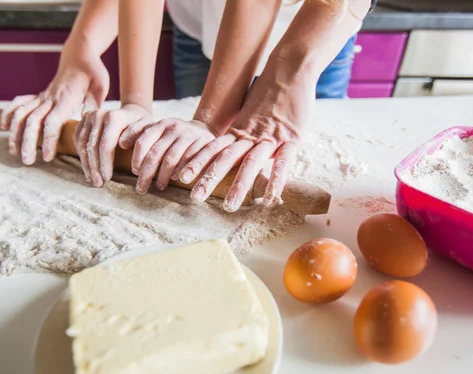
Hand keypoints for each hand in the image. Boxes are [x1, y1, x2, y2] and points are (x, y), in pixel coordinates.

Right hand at [1, 41, 109, 164]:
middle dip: (27, 142)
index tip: (47, 157)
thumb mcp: (99, 88)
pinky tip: (4, 126)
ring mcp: (42, 96)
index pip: (52, 122)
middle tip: (26, 161)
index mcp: (66, 99)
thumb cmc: (93, 73)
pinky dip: (9, 113)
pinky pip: (20, 102)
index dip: (47, 140)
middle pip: (33, 121)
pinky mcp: (39, 95)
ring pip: (22, 113)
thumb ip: (92, 105)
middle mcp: (50, 98)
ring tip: (14, 151)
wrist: (81, 55)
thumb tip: (88, 122)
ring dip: (15, 133)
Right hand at [74, 104, 151, 186]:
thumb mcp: (145, 129)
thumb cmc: (141, 125)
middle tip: (98, 183)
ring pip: (82, 145)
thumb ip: (136, 136)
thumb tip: (122, 144)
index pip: (106, 144)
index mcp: (114, 117)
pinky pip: (78, 141)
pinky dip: (81, 156)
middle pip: (92, 146)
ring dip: (86, 165)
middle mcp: (99, 115)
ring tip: (92, 180)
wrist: (131, 113)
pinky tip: (87, 169)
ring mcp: (89, 117)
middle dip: (95, 167)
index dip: (105, 163)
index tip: (107, 178)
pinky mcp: (82, 120)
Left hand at [131, 119, 216, 193]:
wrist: (204, 131)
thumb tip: (121, 143)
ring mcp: (188, 135)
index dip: (136, 159)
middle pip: (155, 154)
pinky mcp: (202, 143)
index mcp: (161, 124)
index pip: (143, 142)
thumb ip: (141, 134)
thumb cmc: (175, 136)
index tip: (134, 172)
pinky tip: (176, 180)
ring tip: (158, 187)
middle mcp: (174, 127)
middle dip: (146, 174)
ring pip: (170, 159)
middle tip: (140, 189)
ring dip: (162, 176)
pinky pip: (188, 161)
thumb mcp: (159, 130)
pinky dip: (179, 172)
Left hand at [180, 65, 315, 211]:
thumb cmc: (270, 90)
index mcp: (239, 130)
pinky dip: (276, 180)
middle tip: (193, 197)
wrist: (289, 68)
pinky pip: (284, 161)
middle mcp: (250, 135)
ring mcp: (271, 136)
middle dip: (208, 179)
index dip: (197, 163)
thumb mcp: (251, 113)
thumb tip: (234, 146)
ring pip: (251, 163)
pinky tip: (270, 198)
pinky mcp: (292, 137)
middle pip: (225, 159)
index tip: (181, 177)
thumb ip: (243, 132)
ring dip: (239, 185)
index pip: (213, 149)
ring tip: (229, 206)